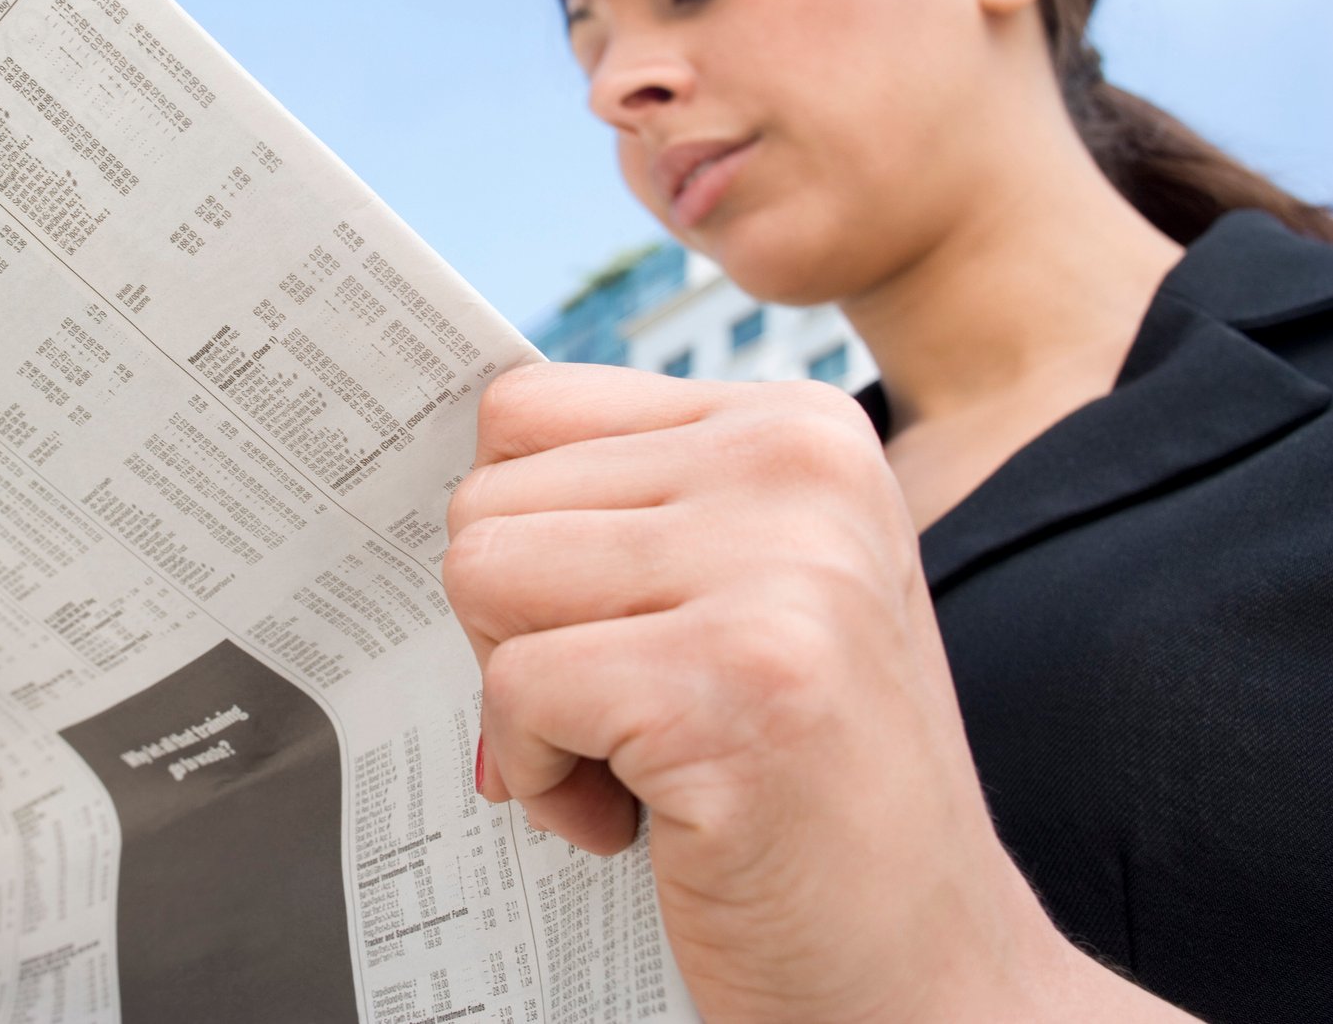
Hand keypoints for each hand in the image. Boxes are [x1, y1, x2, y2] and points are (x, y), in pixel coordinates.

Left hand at [444, 364, 1188, 1022]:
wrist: (925, 972)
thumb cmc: (802, 787)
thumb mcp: (741, 588)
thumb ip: (626, 508)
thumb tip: (453, 479)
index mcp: (795, 424)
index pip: (526, 409)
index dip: (520, 537)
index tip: (598, 629)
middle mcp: (798, 467)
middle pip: (488, 495)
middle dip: (515, 626)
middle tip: (624, 713)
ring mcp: (778, 569)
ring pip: (482, 574)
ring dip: (524, 702)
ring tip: (637, 760)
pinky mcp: (735, 684)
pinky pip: (512, 690)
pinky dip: (543, 779)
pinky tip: (642, 819)